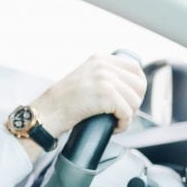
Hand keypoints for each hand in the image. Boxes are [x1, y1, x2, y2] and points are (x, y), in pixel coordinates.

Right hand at [30, 54, 146, 136]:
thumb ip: (104, 75)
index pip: (135, 69)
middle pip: (139, 86)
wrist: (47, 113)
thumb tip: (131, 86)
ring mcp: (104, 79)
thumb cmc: (63, 102)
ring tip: (113, 120)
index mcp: (100, 59)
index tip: (129, 100)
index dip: (137, 88)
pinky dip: (123, 125)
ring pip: (135, 101)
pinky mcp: (106, 95)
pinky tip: (112, 127)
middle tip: (120, 113)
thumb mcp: (85, 77)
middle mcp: (103, 65)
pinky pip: (127, 113)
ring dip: (127, 115)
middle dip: (133, 103)